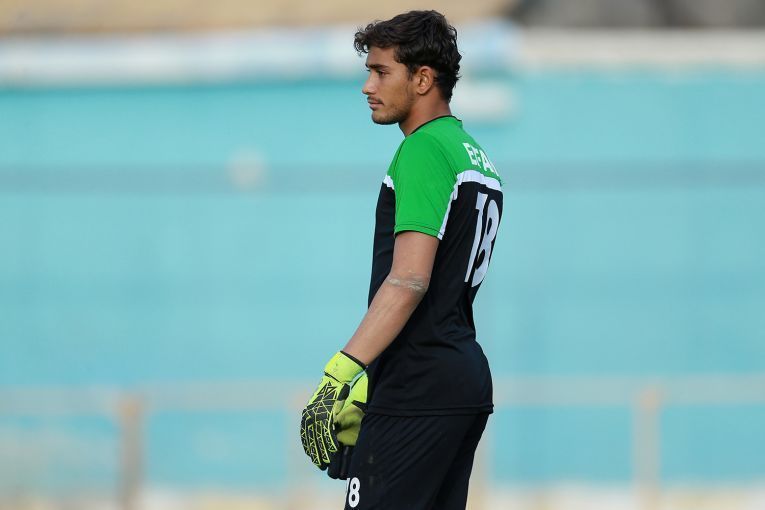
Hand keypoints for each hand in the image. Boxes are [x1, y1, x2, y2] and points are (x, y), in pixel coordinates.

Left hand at [300, 351, 364, 469]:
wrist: (336, 378)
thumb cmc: (332, 391)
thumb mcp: (323, 405)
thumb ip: (321, 417)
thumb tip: (324, 429)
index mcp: (306, 414)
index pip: (305, 436)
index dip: (310, 448)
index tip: (314, 458)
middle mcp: (309, 415)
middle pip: (311, 439)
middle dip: (315, 453)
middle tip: (320, 464)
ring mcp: (317, 414)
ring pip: (318, 437)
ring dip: (323, 451)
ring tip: (327, 461)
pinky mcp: (326, 413)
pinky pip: (328, 431)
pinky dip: (330, 441)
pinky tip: (334, 449)